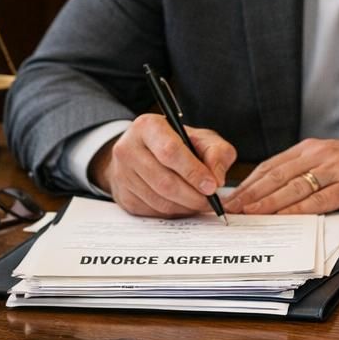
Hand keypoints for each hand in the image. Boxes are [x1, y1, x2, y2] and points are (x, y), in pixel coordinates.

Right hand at [92, 112, 236, 217]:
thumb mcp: (201, 138)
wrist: (145, 151)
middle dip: (193, 196)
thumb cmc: (178, 143)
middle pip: (164, 181)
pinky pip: (153, 212)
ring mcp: (122, 174)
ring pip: (159, 201)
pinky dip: (174, 213)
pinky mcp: (123, 196)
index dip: (193, 172)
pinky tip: (184, 204)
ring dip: (186, 207)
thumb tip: (216, 179)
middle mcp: (128, 149)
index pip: (169, 151)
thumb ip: (216, 152)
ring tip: (201, 202)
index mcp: (147, 126)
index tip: (212, 186)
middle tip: (212, 201)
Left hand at [224, 139, 338, 213]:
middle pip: (277, 176)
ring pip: (293, 187)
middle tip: (231, 209)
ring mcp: (335, 169)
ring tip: (249, 214)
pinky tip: (283, 218)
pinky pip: (319, 200)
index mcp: (311, 148)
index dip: (250, 183)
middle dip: (251, 194)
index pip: (272, 166)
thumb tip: (270, 191)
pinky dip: (298, 210)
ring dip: (268, 203)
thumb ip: (303, 170)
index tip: (232, 197)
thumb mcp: (330, 158)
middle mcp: (320, 155)